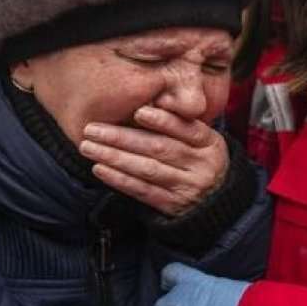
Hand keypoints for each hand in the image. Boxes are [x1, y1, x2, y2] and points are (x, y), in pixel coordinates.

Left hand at [79, 106, 228, 216]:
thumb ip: (181, 123)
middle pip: (159, 148)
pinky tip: (100, 169)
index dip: (163, 120)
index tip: (138, 112)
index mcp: (209, 143)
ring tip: (89, 147)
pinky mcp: (172, 205)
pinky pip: (143, 191)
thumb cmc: (201, 161)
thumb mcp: (203, 140)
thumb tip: (154, 100)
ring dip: (114, 157)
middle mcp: (200, 165)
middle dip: (122, 137)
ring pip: (147, 169)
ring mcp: (186, 187)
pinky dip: (120, 179)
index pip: (186, 129)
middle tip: (93, 128)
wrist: (218, 204)